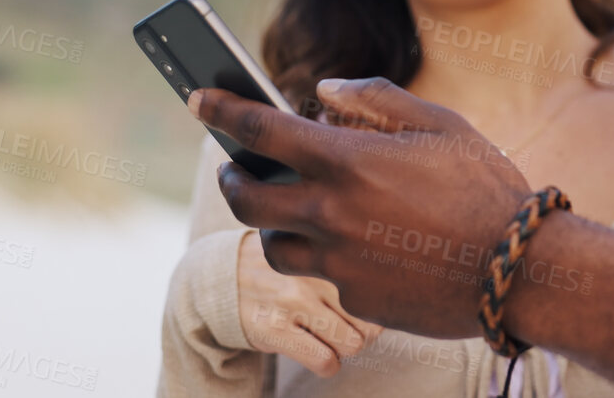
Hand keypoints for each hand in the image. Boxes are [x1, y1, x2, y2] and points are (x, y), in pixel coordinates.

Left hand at [189, 79, 533, 339]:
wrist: (518, 270)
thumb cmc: (484, 186)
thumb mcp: (440, 123)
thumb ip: (375, 100)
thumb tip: (323, 90)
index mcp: (349, 162)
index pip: (261, 131)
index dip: (222, 110)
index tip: (197, 99)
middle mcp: (332, 214)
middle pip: (247, 199)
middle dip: (231, 178)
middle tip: (235, 168)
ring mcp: (340, 263)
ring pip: (276, 246)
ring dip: (275, 224)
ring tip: (294, 209)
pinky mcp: (355, 298)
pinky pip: (325, 274)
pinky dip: (330, 255)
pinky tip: (362, 244)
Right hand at [236, 229, 380, 376]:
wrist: (220, 277)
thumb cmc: (281, 267)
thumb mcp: (312, 251)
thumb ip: (346, 262)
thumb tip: (393, 294)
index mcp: (327, 250)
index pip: (379, 284)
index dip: (379, 304)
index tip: (367, 306)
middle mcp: (313, 273)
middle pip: (372, 319)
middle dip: (365, 331)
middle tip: (346, 325)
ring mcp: (293, 302)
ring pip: (352, 343)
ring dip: (345, 348)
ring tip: (329, 337)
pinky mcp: (274, 330)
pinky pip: (325, 361)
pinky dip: (327, 363)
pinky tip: (315, 351)